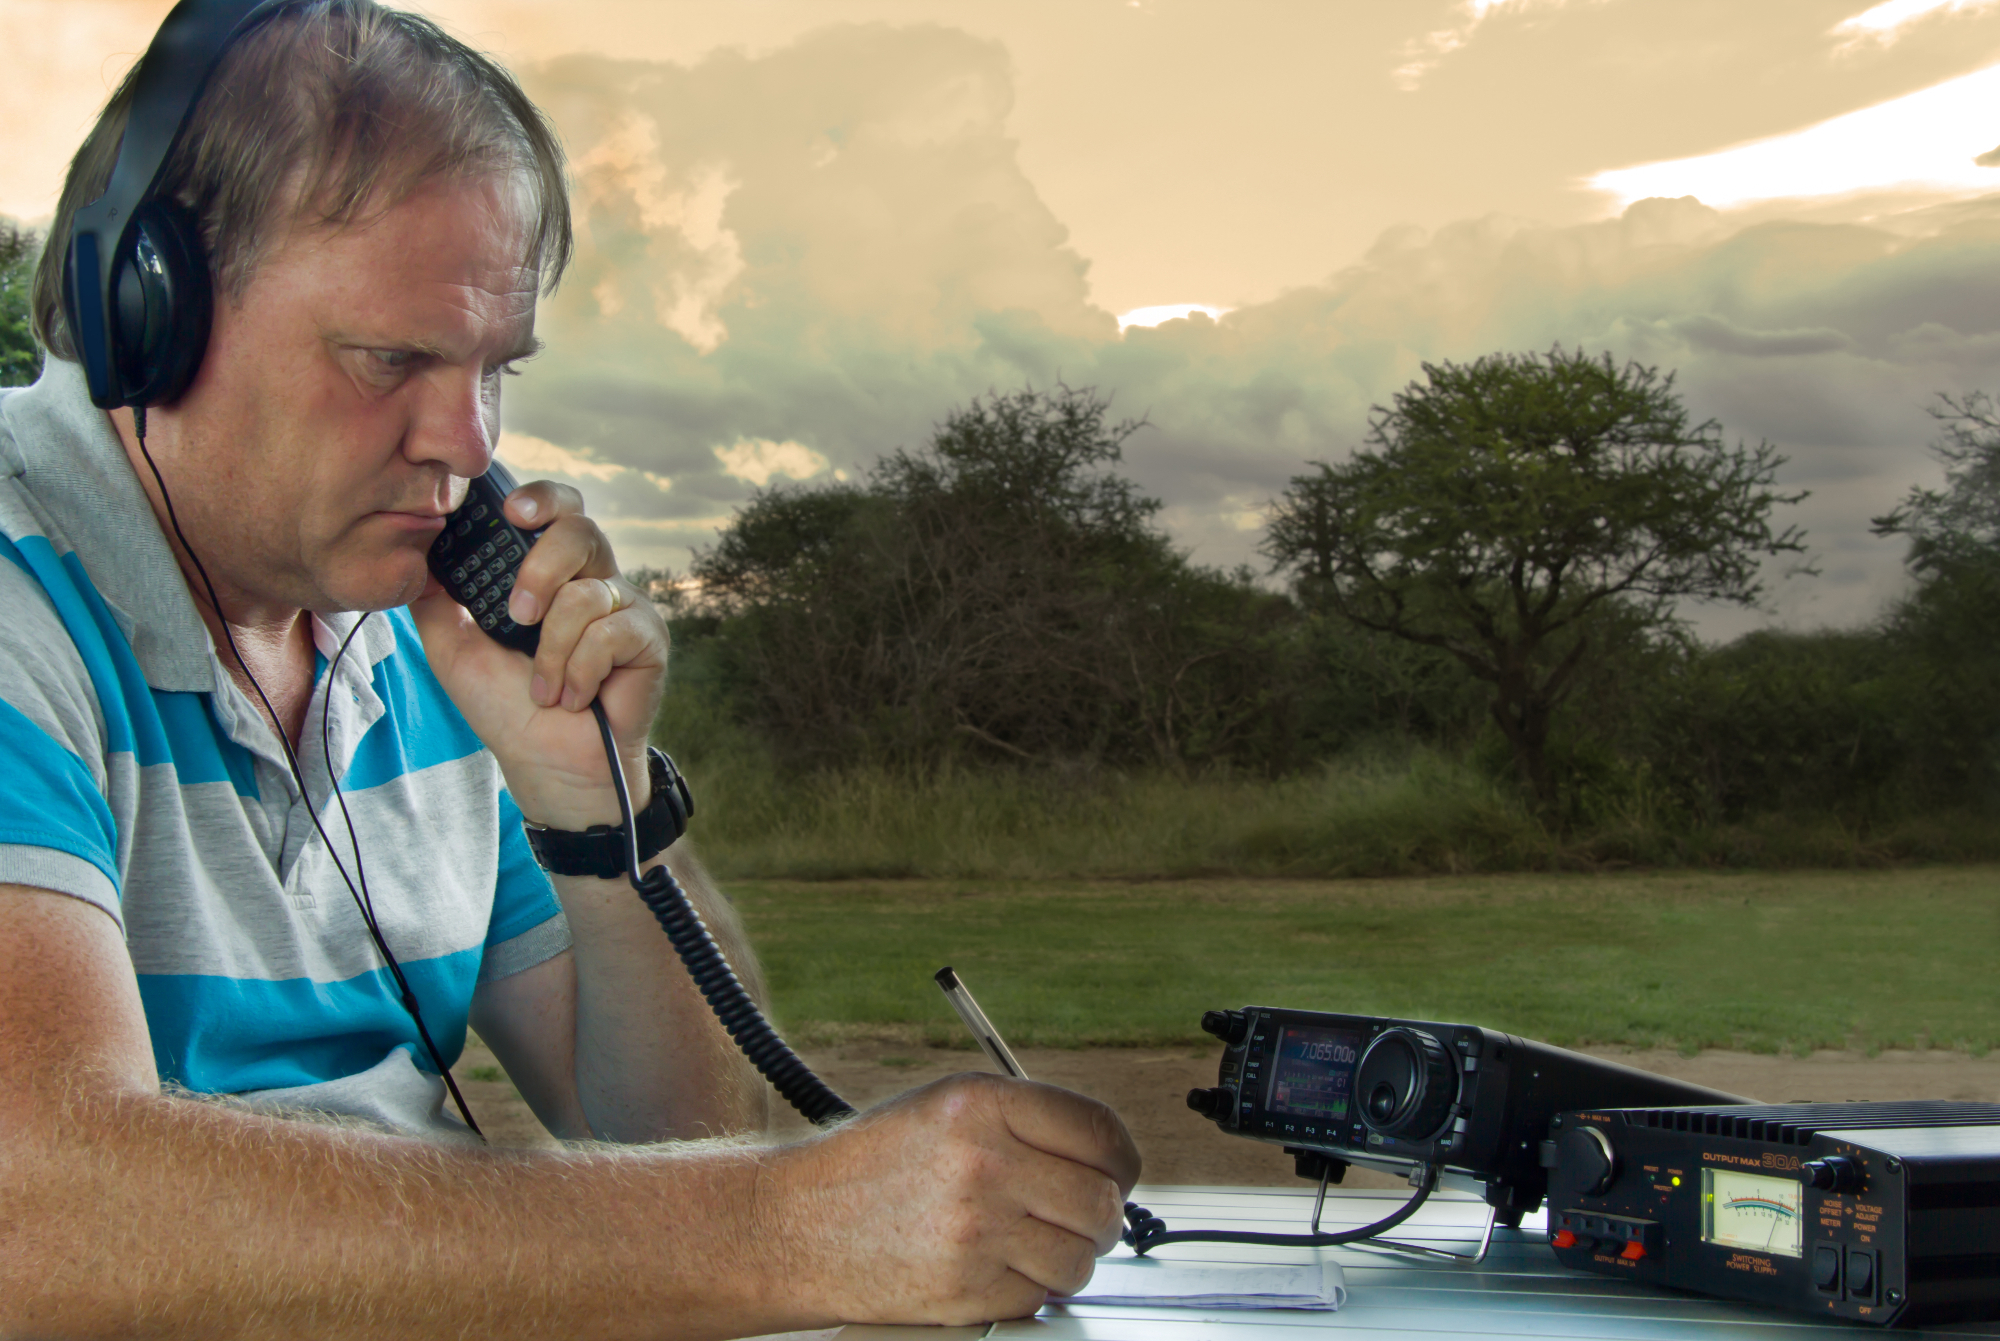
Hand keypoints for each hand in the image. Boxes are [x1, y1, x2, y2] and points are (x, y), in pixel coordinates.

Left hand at [410, 481, 665, 829]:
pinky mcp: (649, 638)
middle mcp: (591, 581)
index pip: (556, 511)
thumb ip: (437, 599)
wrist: (546, 765)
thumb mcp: (453, 649)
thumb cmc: (507, 709)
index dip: (541, 499)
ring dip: (552, 651)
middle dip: (540, 568)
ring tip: (543, 689)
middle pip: (580, 530)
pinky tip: (575, 698)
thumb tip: (416, 551)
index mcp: (550, 574)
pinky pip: (610, 632)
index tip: (510, 513)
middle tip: (517, 616)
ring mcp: (624, 608)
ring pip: (586, 593)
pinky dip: (580, 671)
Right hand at [773, 1074, 1140, 1326]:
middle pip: (1100, 1200)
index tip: (1117, 1171)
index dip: (1120, 1157)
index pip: (1098, 1130)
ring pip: (1080, 1258)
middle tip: (1079, 1217)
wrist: (792, 1226)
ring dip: (1070, 1258)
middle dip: (1101, 1214)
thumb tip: (1104, 1155)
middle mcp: (983, 1163)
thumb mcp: (941, 1107)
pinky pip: (1040, 1298)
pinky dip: (1030, 1291)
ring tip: (1033, 1245)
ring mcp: (975, 1232)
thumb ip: (1022, 1120)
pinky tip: (994, 1267)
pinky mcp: (966, 1291)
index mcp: (981, 1104)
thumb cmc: (871, 1164)